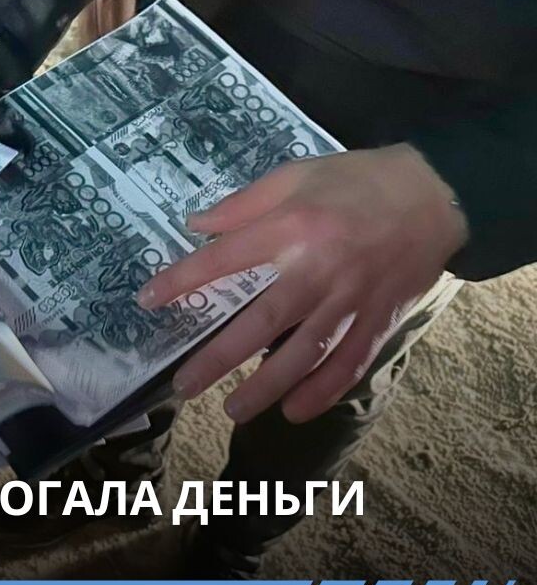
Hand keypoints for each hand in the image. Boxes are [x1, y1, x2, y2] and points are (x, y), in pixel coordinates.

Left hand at [136, 145, 467, 424]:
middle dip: (219, 358)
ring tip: (231, 410)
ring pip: (304, 354)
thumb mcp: (295, 173)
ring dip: (267, 387)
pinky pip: (350, 363)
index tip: (148, 301)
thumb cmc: (358, 180)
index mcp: (292, 227)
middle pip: (260, 323)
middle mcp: (318, 270)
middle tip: (184, 386)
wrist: (437, 194)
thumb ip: (243, 204)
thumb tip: (195, 226)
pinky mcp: (380, 319)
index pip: (223, 260)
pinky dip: (323, 391)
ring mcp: (351, 300)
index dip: (182, 281)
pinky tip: (294, 410)